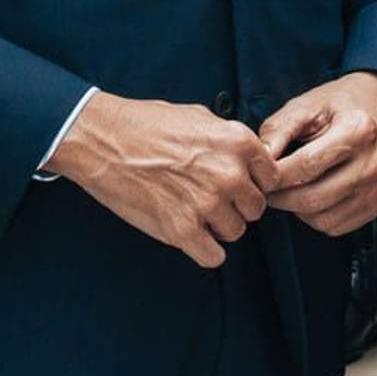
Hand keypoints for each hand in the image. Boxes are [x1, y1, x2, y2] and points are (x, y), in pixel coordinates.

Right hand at [43, 91, 278, 268]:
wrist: (104, 141)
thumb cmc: (149, 124)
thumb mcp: (203, 118)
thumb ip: (231, 141)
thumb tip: (248, 159)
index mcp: (239, 143)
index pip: (272, 177)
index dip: (256, 182)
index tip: (241, 184)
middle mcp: (229, 174)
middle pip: (256, 208)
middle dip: (238, 206)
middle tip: (215, 200)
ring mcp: (206, 204)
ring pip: (236, 232)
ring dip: (220, 227)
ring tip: (198, 214)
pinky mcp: (180, 230)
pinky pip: (213, 256)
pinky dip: (206, 251)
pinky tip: (193, 237)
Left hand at [257, 72, 376, 236]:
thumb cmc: (342, 103)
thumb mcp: (308, 104)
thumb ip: (279, 130)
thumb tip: (258, 160)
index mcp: (356, 131)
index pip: (306, 166)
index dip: (275, 176)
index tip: (258, 176)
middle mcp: (372, 163)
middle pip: (313, 199)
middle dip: (281, 198)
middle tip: (267, 189)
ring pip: (322, 219)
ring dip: (297, 210)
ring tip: (292, 189)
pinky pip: (336, 226)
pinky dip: (317, 217)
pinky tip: (314, 195)